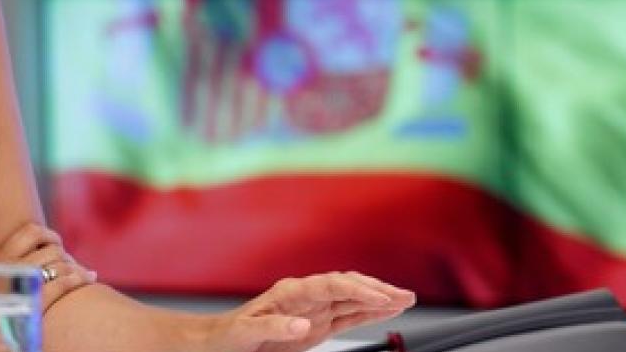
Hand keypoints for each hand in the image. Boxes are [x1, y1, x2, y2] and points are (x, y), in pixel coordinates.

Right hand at [0, 222, 96, 311]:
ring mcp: (18, 287)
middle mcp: (5, 271)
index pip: (30, 232)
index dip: (48, 235)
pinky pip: (60, 283)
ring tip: (79, 275)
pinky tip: (88, 278)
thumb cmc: (11, 307)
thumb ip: (22, 260)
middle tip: (70, 266)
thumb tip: (54, 242)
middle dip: (65, 257)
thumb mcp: (6, 279)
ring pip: (58, 264)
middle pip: (50, 250)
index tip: (56, 244)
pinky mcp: (31, 305)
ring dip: (74, 268)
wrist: (4, 338)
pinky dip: (78, 278)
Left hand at [201, 271, 415, 351]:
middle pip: (347, 286)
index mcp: (289, 292)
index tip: (379, 297)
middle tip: (405, 296)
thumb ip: (273, 326)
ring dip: (378, 298)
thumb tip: (302, 324)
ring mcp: (313, 308)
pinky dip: (368, 313)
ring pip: (352, 298)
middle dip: (377, 289)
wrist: (220, 340)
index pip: (330, 285)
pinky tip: (385, 311)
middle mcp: (305, 296)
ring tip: (405, 300)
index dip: (356, 290)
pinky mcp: (316, 323)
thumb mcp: (245, 333)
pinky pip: (347, 315)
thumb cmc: (229, 335)